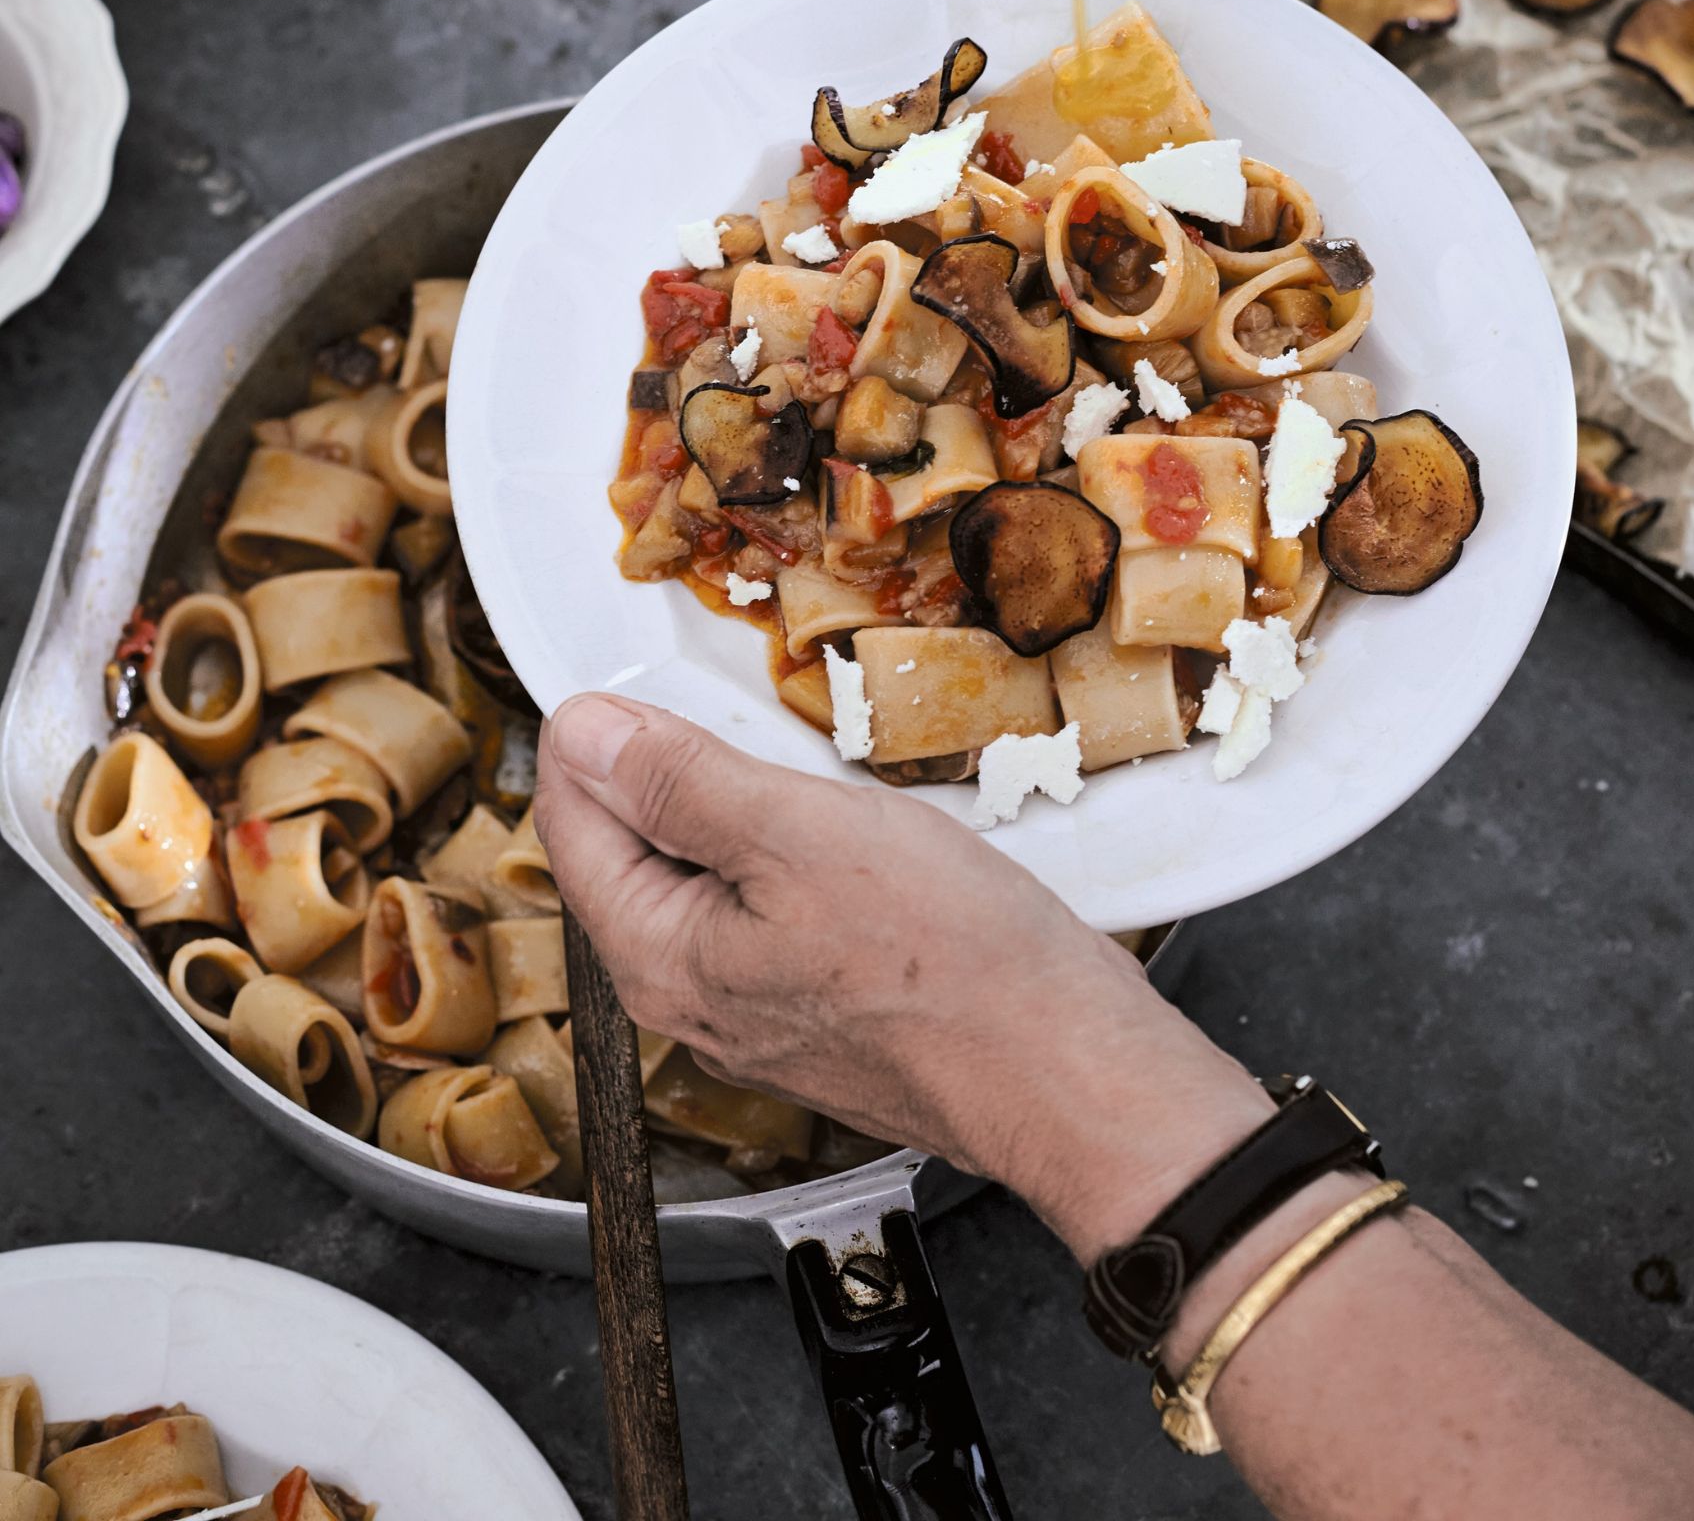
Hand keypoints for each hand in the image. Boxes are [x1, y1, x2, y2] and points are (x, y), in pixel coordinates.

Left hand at [535, 694, 1269, 1257]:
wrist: (1069, 1069)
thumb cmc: (950, 961)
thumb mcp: (798, 835)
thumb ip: (677, 783)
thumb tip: (580, 733)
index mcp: (658, 957)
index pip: (573, 823)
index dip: (600, 734)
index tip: (646, 673)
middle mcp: (692, 998)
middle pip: (638, 851)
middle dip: (672, 768)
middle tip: (736, 704)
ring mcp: (760, 1012)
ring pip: (714, 877)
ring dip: (742, 808)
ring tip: (799, 761)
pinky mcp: (826, 1011)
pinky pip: (776, 910)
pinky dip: (796, 854)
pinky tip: (850, 830)